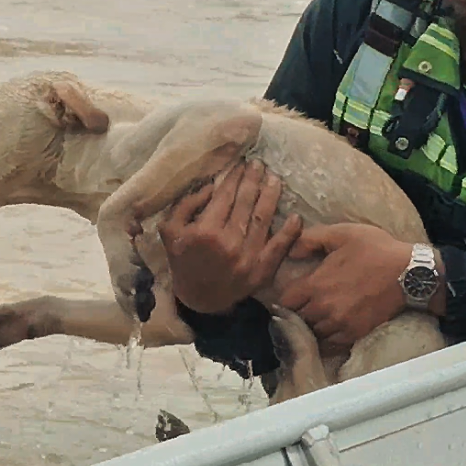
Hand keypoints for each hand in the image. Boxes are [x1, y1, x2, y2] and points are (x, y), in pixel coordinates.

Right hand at [159, 161, 301, 313]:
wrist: (198, 301)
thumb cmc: (183, 262)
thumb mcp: (170, 231)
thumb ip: (185, 205)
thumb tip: (210, 186)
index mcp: (205, 232)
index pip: (224, 196)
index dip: (233, 177)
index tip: (239, 164)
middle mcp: (228, 243)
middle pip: (245, 202)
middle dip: (253, 180)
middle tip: (258, 164)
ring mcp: (248, 257)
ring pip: (263, 218)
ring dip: (271, 195)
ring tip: (275, 179)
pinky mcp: (261, 271)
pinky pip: (279, 248)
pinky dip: (289, 232)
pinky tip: (295, 217)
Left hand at [280, 224, 417, 348]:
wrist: (408, 273)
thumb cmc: (375, 249)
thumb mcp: (342, 233)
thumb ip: (311, 239)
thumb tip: (290, 251)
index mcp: (316, 284)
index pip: (286, 301)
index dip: (286, 298)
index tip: (292, 294)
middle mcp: (324, 308)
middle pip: (296, 319)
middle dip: (296, 313)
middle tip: (300, 307)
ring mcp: (339, 323)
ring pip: (312, 334)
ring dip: (310, 327)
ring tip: (313, 319)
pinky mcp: (355, 333)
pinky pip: (330, 344)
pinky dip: (325, 339)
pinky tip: (328, 330)